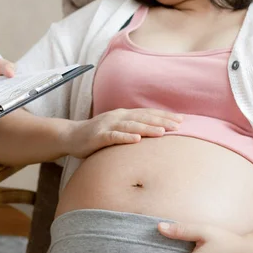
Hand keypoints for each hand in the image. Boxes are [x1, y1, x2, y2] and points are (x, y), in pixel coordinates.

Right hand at [66, 108, 183, 158]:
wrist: (70, 136)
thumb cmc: (95, 135)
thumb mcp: (115, 129)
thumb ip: (131, 129)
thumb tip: (152, 133)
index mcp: (122, 115)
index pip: (147, 113)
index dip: (164, 115)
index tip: (182, 120)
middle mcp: (116, 117)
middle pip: (142, 117)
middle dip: (161, 121)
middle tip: (179, 126)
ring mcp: (107, 126)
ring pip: (130, 126)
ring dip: (147, 128)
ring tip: (162, 132)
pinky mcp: (97, 137)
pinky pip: (113, 136)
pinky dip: (125, 137)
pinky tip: (136, 140)